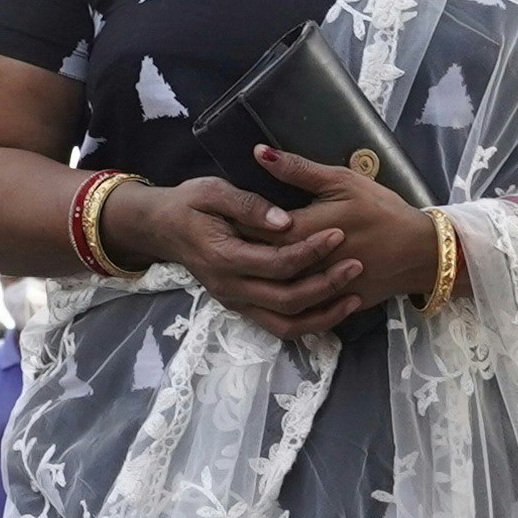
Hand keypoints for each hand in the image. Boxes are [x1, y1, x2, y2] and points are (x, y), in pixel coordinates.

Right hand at [121, 173, 367, 334]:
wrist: (161, 228)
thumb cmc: (189, 203)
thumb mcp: (212, 191)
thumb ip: (249, 205)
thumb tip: (285, 221)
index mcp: (224, 258)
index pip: (277, 263)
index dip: (311, 251)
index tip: (339, 233)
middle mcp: (230, 288)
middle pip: (287, 300)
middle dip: (326, 285)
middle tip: (356, 264)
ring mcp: (235, 302)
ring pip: (285, 324)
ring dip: (323, 315)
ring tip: (354, 297)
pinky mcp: (242, 307)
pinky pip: (280, 326)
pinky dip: (309, 323)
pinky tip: (334, 308)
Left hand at [243, 147, 439, 336]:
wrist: (419, 252)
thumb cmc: (380, 210)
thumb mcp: (342, 182)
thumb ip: (298, 170)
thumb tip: (260, 153)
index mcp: (303, 232)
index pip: (254, 230)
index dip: (234, 222)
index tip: (219, 213)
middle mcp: (304, 266)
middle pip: (259, 260)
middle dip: (241, 248)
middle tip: (224, 235)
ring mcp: (315, 291)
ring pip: (274, 286)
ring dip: (257, 273)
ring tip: (242, 258)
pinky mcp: (327, 305)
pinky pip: (296, 305)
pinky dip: (280, 293)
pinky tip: (270, 281)